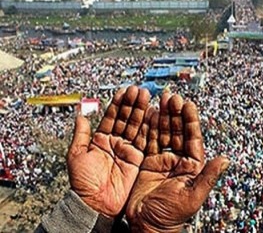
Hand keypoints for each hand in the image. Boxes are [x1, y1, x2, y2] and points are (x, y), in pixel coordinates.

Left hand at [67, 86, 151, 217]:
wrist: (96, 204)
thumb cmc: (83, 183)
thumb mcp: (77, 155)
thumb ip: (81, 135)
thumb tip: (80, 115)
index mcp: (101, 140)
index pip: (111, 117)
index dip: (118, 104)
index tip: (124, 91)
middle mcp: (116, 143)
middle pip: (126, 119)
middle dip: (132, 104)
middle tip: (138, 91)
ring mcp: (128, 150)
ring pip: (136, 127)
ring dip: (142, 112)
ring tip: (146, 97)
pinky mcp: (138, 159)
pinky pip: (145, 141)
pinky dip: (149, 128)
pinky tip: (153, 115)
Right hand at [126, 93, 229, 231]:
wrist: (148, 226)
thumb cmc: (172, 216)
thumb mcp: (192, 197)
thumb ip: (208, 177)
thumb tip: (226, 160)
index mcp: (192, 166)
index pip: (193, 138)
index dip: (191, 121)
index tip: (188, 104)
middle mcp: (179, 160)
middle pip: (178, 131)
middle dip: (175, 113)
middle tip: (172, 96)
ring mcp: (163, 160)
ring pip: (163, 133)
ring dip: (163, 116)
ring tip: (161, 99)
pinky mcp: (148, 162)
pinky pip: (148, 141)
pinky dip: (148, 127)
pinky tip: (149, 114)